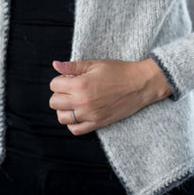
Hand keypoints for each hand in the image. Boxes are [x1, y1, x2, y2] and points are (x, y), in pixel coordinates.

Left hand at [48, 58, 171, 134]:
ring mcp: (89, 114)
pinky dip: (72, 123)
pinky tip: (78, 113)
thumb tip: (55, 65)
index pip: (54, 85)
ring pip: (62, 118)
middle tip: (70, 88)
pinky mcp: (97, 123)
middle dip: (59, 93)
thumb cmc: (118, 71)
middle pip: (54, 102)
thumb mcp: (95, 64)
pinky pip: (75, 130)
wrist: (139, 84)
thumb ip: (73, 66)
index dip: (60, 79)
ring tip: (73, 101)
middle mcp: (82, 102)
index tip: (69, 78)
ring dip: (63, 109)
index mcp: (80, 84)